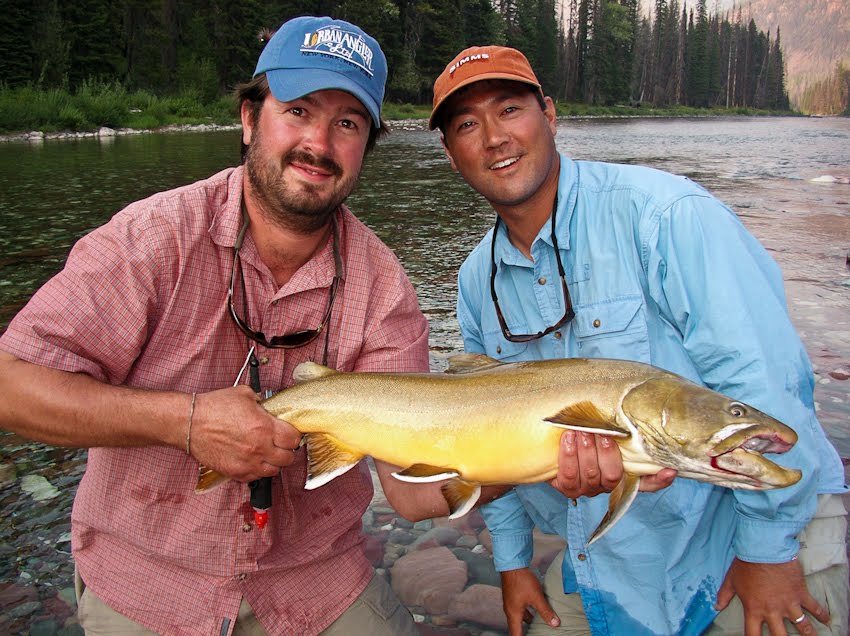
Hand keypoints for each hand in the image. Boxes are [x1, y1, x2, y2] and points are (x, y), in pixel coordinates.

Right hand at [190, 385, 301, 481]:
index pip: (294, 439)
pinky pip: (256, 477)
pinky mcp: (235, 472)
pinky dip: (258, 470)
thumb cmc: (213, 408)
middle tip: (281, 444)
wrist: (190, 422)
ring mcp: (247, 463)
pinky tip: (254, 460)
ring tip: (268, 453)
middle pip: (288, 458)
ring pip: (274, 471)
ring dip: (275, 462)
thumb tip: (271, 408)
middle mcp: (258, 448)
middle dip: (287, 450)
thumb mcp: (244, 394)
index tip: (290, 433)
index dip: (294, 436)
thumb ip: (263, 403)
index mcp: (264, 427)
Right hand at [500, 568, 559, 635]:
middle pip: (515, 627)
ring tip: (534, 625)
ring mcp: (510, 603)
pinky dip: (526, 613)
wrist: (512, 565)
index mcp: (513, 614)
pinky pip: (518, 610)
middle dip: (523, 633)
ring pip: (518, 618)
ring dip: (526, 622)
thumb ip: (545, 611)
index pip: (515, 634)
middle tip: (532, 634)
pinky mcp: (513, 596)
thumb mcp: (536, 597)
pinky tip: (533, 610)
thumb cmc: (521, 580)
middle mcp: (509, 610)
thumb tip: (555, 623)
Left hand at [548, 431, 676, 498]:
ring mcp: (588, 487)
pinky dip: (568, 456)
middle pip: (613, 475)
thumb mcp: (604, 427)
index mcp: (623, 472)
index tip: (669, 470)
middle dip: (607, 453)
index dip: (659, 479)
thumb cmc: (585, 431)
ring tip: (581, 431)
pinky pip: (569, 476)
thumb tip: (636, 403)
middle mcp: (608, 484)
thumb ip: (619, 425)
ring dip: (586, 451)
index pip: (647, 482)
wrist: (553, 444)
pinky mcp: (568, 487)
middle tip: (602, 433)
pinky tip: (568, 438)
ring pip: (591, 475)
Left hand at [715, 558, 830, 634]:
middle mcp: (772, 611)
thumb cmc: (746, 564)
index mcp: (754, 609)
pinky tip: (826, 620)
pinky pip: (814, 608)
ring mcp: (789, 604)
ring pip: (802, 626)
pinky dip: (822, 614)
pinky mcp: (800, 594)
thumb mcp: (731, 580)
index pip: (752, 634)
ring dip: (808, 634)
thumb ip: (723, 595)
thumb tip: (716, 606)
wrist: (764, 549)